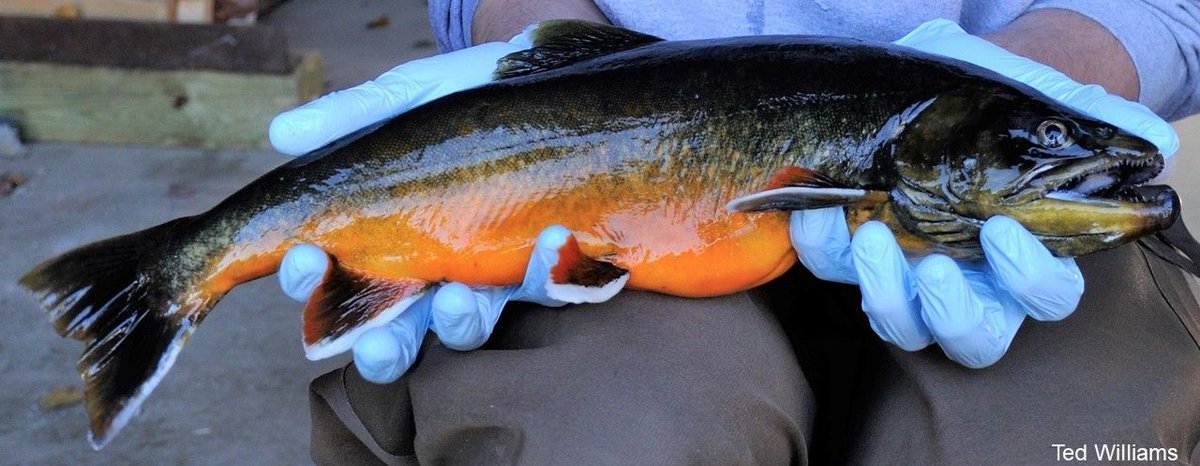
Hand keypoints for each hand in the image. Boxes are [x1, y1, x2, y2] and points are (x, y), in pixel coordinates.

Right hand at [272, 32, 548, 382]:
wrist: (543, 75)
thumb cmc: (462, 95)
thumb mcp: (406, 96)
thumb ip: (350, 115)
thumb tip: (280, 133)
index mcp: (379, 238)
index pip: (327, 278)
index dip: (308, 281)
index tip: (306, 259)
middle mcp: (431, 272)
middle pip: (395, 334)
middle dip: (382, 347)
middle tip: (376, 345)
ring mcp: (491, 275)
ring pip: (468, 326)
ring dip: (460, 323)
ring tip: (461, 298)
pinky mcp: (549, 264)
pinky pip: (553, 287)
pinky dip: (551, 275)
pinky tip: (551, 242)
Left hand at [791, 19, 1178, 367]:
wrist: (940, 90)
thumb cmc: (1000, 106)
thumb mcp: (1043, 98)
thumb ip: (1093, 119)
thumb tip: (1149, 142)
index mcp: (1028, 256)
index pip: (1048, 297)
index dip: (1029, 278)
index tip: (1002, 233)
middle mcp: (973, 282)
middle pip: (973, 339)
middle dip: (950, 313)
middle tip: (931, 267)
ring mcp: (911, 276)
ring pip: (903, 327)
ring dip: (883, 293)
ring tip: (870, 236)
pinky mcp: (855, 256)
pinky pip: (835, 270)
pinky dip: (824, 245)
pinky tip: (821, 207)